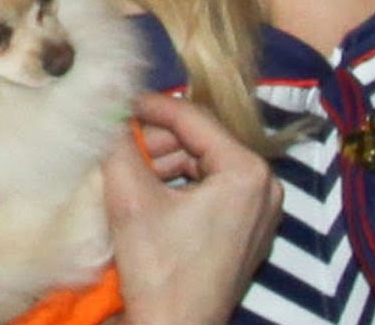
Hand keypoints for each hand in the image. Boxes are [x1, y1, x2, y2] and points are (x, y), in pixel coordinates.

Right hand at [103, 93, 282, 324]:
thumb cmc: (158, 274)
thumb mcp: (132, 201)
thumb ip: (119, 147)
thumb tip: (109, 111)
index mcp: (248, 171)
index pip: (195, 119)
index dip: (154, 106)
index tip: (122, 100)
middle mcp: (266, 185)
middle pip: (202, 143)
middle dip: (157, 140)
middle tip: (119, 138)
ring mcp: (261, 211)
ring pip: (205, 166)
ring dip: (164, 163)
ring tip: (127, 166)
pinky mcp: (249, 231)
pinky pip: (213, 191)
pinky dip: (179, 186)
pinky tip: (146, 190)